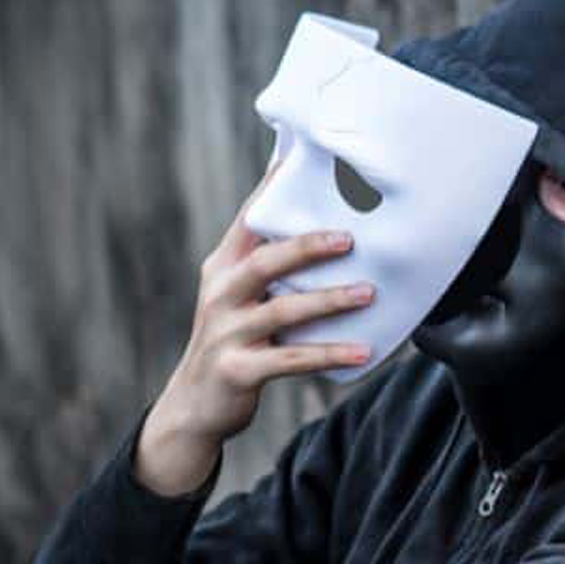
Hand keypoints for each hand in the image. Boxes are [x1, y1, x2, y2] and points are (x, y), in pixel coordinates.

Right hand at [135, 173, 374, 495]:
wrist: (195, 404)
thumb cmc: (234, 338)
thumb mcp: (241, 295)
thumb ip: (271, 262)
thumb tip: (324, 224)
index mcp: (224, 267)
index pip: (250, 220)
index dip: (275, 190)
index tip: (303, 159)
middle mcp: (221, 294)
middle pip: (265, 261)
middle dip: (307, 246)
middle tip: (351, 238)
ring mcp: (227, 332)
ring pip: (282, 310)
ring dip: (329, 300)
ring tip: (369, 293)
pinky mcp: (239, 369)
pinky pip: (291, 360)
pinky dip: (329, 353)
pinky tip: (363, 350)